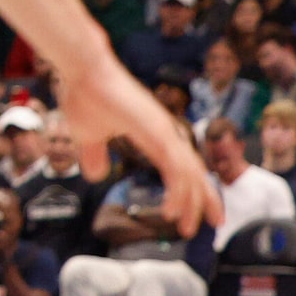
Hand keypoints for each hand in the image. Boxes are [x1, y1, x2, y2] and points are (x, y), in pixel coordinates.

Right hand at [62, 54, 221, 236]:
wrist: (81, 68)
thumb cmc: (84, 94)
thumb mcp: (86, 135)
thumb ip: (93, 155)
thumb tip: (97, 176)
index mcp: (154, 132)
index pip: (182, 165)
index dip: (192, 189)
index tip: (190, 211)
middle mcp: (165, 132)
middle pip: (195, 172)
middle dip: (205, 200)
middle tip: (213, 223)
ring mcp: (163, 130)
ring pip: (189, 174)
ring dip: (193, 202)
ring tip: (189, 227)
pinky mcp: (156, 131)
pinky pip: (175, 168)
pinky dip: (178, 191)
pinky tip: (173, 210)